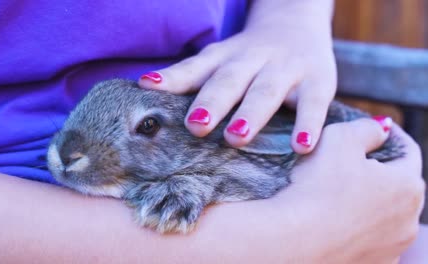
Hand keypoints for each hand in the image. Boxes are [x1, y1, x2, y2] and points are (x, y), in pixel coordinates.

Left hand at [139, 0, 335, 153]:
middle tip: (196, 125)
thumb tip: (143, 89)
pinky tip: (301, 147)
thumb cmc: (248, 55)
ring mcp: (286, 69)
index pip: (197, 67)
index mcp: (225, 56)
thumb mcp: (218, 59)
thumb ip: (188, 76)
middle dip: (213, 102)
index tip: (148, 88)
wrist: (297, 21)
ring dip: (251, 114)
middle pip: (230, 80)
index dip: (173, 78)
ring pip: (266, 90)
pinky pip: (314, 104)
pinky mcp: (318, 81)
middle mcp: (253, 60)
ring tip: (235, 138)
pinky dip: (308, 125)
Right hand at [291, 117, 424, 262]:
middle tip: (350, 162)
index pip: (407, 151)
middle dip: (378, 171)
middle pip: (397, 186)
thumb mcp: (341, 138)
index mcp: (408, 185)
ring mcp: (391, 248)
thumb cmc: (318, 186)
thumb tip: (381, 129)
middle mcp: (408, 221)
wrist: (295, 240)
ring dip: (368, 203)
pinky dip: (356, 228)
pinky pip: (368, 240)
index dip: (389, 135)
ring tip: (337, 194)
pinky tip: (334, 222)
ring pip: (383, 216)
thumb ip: (367, 129)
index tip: (374, 129)